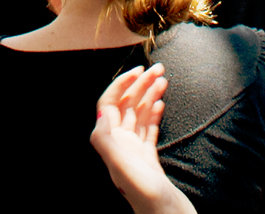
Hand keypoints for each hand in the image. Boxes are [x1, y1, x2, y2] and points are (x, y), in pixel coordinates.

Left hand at [87, 66, 186, 213]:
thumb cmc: (144, 196)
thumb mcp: (121, 167)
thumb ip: (106, 139)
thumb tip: (101, 111)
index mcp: (110, 144)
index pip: (109, 104)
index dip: (121, 84)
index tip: (139, 70)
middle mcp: (119, 146)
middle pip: (125, 106)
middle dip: (140, 85)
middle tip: (159, 69)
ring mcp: (134, 153)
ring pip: (138, 115)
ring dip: (149, 95)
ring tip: (163, 80)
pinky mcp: (148, 160)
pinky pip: (148, 130)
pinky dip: (153, 114)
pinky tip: (160, 103)